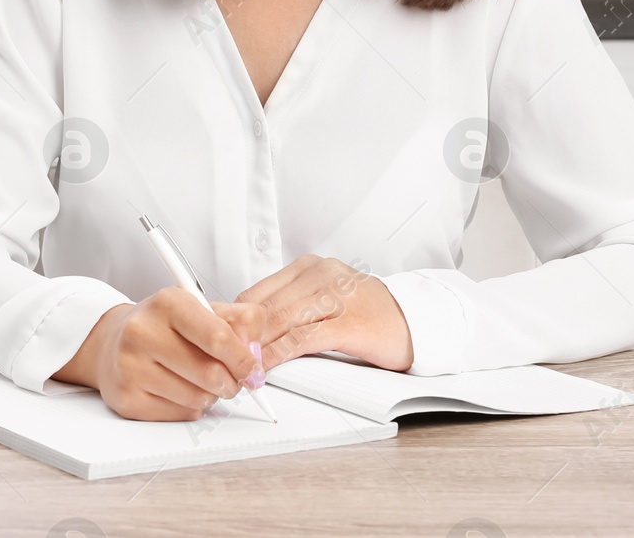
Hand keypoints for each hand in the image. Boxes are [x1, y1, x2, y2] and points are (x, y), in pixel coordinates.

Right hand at [53, 288, 266, 420]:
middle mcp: (142, 332)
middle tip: (232, 379)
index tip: (253, 369)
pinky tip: (180, 390)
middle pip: (211, 373)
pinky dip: (191, 407)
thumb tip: (255, 351)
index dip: (243, 358)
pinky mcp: (126, 399)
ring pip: (198, 398)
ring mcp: (131, 367)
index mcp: (167, 303)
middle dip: (232, 382)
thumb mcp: (202, 309)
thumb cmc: (164, 326)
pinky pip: (181, 414)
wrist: (113, 343)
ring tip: (201, 380)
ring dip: (211, 395)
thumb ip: (240, 321)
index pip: (217, 336)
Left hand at [235, 255, 412, 372]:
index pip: (257, 291)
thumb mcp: (326, 299)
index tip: (217, 338)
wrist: (416, 320)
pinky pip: (301, 339)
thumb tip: (251, 332)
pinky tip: (265, 366)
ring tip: (238, 366)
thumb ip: (292, 308)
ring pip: (279, 320)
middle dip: (239, 335)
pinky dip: (278, 354)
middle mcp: (320, 275)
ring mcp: (335, 296)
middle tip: (220, 357)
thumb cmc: (370, 313)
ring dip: (254, 347)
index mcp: (310, 267)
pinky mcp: (348, 323)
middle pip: (265, 306)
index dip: (234, 318)